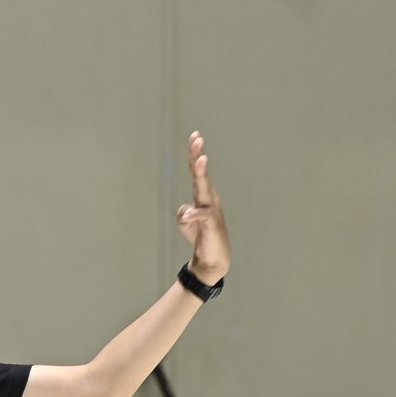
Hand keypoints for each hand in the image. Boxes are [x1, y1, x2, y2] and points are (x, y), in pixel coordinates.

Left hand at [176, 130, 228, 283]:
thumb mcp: (187, 223)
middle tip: (198, 140)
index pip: (197, 173)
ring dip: (201, 173)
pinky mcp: (211, 224)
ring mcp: (211, 210)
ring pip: (204, 189)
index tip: (195, 136)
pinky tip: (189, 218)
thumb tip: (185, 211)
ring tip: (200, 159)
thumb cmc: (201, 237)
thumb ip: (183, 212)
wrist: (212, 260)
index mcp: (203, 197)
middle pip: (201, 175)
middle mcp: (208, 200)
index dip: (195, 155)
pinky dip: (193, 216)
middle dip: (198, 156)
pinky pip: (200, 215)